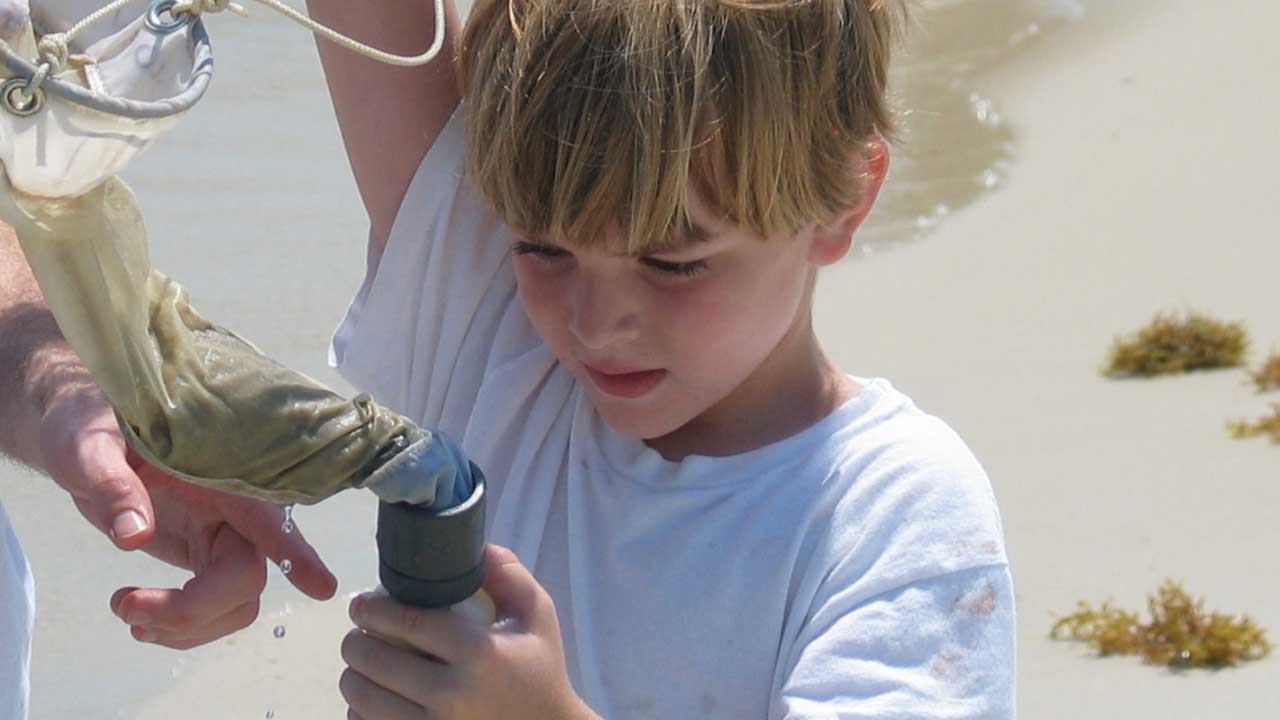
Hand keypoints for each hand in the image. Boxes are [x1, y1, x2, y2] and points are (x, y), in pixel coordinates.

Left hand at [37, 385, 337, 648]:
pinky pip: (213, 608)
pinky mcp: (205, 555)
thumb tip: (135, 536)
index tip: (321, 587)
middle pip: (246, 578)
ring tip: (126, 612)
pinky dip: (179, 627)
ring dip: (185, 626)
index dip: (293, 552)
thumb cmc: (88, 425)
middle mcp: (235, 509)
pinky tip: (139, 617)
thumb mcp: (88, 446)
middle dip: (193, 610)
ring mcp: (223, 536)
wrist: (80, 434)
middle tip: (125, 606)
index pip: (266, 515)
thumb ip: (111, 484)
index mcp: (221, 474)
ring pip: (236, 603)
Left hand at [340, 544, 596, 719]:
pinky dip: (362, 711)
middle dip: (356, 642)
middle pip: (374, 661)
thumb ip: (507, 573)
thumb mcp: (537, 613)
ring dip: (354, 677)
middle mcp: (452, 694)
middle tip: (359, 634)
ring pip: (362, 698)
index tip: (360, 604)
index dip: (373, 610)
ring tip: (363, 666)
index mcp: (479, 653)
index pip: (407, 622)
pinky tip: (374, 700)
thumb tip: (470, 545)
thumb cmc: (540, 668)